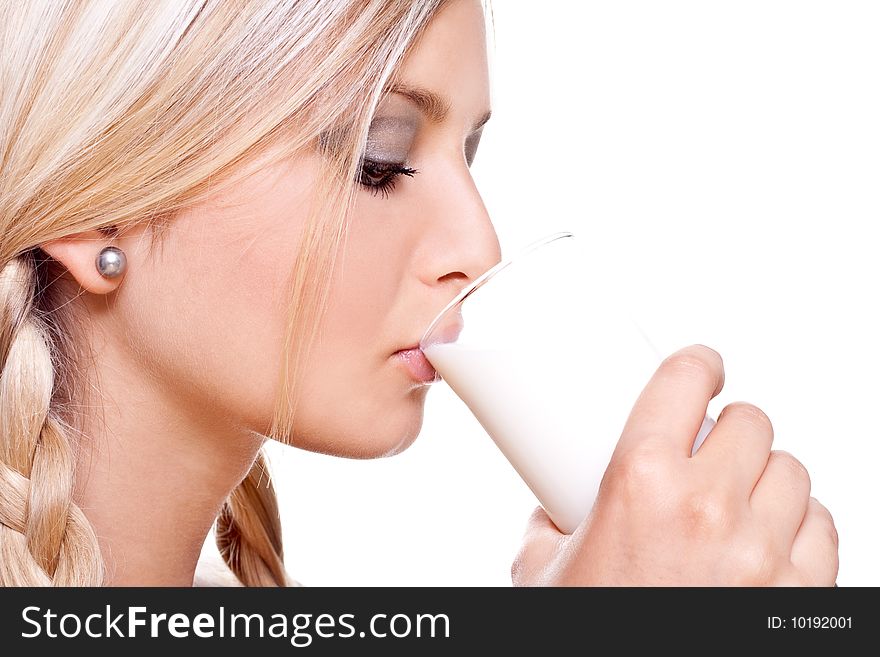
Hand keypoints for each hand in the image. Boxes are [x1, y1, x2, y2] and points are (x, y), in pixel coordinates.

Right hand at [512, 345, 838, 585]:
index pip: (686, 380)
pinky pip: (824, 526)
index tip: (703, 368)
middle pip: (751, 422)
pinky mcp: (799, 595)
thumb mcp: (542, 568)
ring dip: (767, 474)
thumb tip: (556, 499)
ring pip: (793, 470)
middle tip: (710, 448)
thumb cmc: (583, 626)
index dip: (699, 363)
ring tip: (741, 496)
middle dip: (730, 428)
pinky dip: (802, 524)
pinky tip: (774, 536)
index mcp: (640, 481)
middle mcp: (708, 506)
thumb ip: (550, 519)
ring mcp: (762, 554)